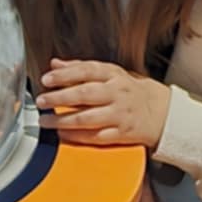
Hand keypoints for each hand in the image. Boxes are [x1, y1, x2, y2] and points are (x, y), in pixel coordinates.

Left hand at [38, 60, 170, 148]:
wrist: (161, 112)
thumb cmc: (129, 91)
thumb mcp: (109, 73)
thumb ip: (80, 68)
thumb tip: (55, 64)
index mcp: (113, 75)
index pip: (86, 71)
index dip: (64, 75)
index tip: (46, 79)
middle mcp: (117, 93)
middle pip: (85, 94)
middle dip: (59, 98)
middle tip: (41, 101)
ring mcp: (119, 114)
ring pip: (87, 118)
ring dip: (63, 120)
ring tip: (46, 121)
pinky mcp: (121, 133)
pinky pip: (96, 136)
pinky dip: (77, 136)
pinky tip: (62, 134)